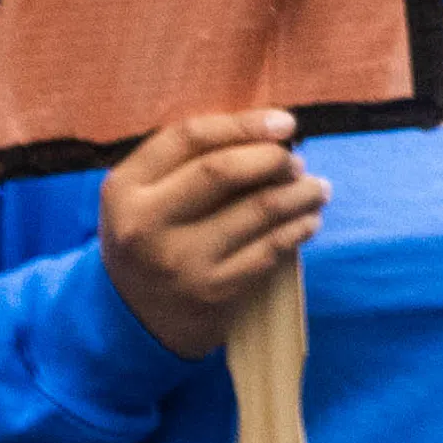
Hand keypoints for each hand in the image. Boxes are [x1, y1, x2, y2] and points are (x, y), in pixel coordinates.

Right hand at [96, 110, 328, 364]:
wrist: (134, 319)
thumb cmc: (151, 237)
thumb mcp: (145, 194)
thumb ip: (188, 158)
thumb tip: (268, 129)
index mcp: (125, 188)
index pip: (189, 137)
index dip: (243, 124)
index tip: (285, 123)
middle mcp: (145, 224)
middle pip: (222, 170)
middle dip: (272, 158)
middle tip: (297, 162)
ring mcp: (180, 261)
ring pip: (257, 209)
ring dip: (299, 193)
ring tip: (317, 188)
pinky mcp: (212, 292)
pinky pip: (269, 249)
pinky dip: (298, 229)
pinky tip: (308, 221)